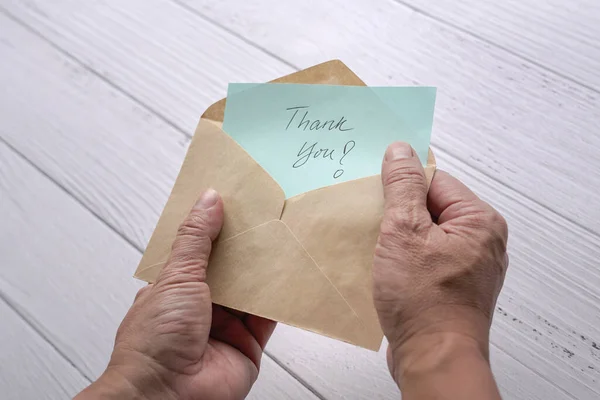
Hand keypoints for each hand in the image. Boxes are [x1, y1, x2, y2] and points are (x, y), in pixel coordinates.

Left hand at [76, 189, 275, 399]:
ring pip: (250, 291)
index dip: (214, 229)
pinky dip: (278, 298)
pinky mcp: (247, 346)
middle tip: (262, 218)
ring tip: (279, 239)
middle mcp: (199, 308)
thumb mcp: (175, 276)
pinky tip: (287, 276)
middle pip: (228, 270)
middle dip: (244, 248)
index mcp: (174, 290)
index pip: (198, 252)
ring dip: (262, 270)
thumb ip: (196, 239)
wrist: (168, 396)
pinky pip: (267, 317)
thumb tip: (208, 201)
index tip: (232, 205)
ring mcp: (224, 327)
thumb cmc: (154, 343)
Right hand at [373, 142, 507, 397]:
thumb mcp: (404, 231)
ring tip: (380, 251)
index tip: (378, 193)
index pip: (435, 181)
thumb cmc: (424, 301)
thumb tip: (401, 151)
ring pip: (426, 236)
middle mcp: (481, 241)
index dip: (402, 186)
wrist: (433, 359)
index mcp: (479, 221)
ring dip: (399, 240)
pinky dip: (406, 260)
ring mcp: (469, 267)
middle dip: (399, 215)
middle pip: (431, 208)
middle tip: (376, 227)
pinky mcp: (454, 287)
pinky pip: (427, 259)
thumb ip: (402, 187)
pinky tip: (388, 270)